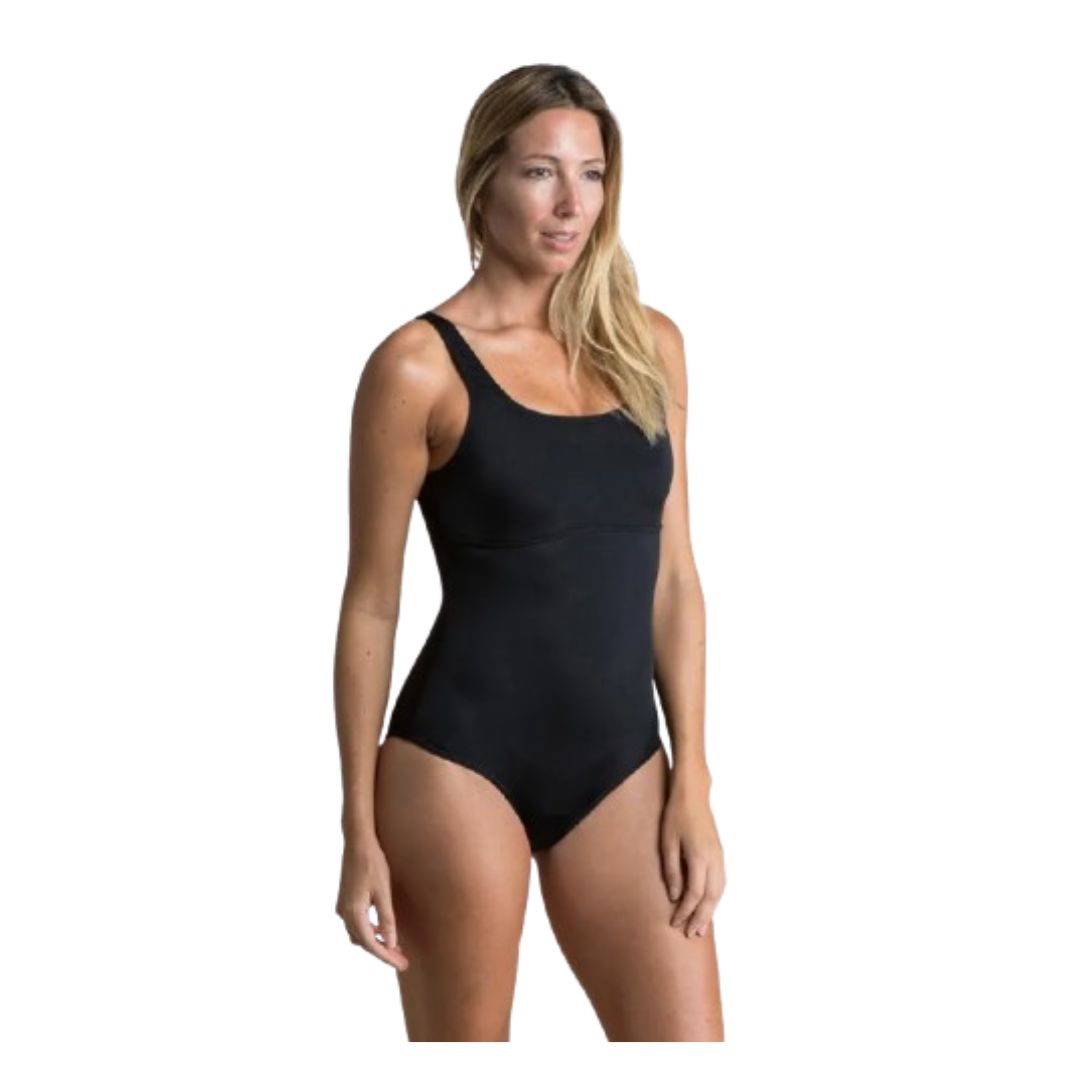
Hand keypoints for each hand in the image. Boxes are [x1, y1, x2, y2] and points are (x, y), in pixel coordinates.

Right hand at [335, 836, 409, 970]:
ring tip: (395, 946)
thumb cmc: (373, 864)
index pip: (371, 944)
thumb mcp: (384, 892)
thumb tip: (391, 944)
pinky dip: (369, 930)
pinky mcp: (345, 900)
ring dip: (375, 942)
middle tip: (402, 959)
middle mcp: (344, 913)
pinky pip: (356, 923)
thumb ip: (387, 919)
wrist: (358, 842)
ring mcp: (342, 907)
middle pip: (363, 942)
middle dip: (382, 952)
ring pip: (359, 934)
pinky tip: (383, 928)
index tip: (401, 965)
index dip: (386, 957)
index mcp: (353, 913)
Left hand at [661, 783, 725, 937]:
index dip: (684, 912)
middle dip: (701, 918)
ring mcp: (719, 856)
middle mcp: (714, 859)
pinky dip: (715, 898)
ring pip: (719, 892)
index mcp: (700, 857)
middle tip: (691, 935)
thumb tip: (675, 896)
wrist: (693, 794)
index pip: (694, 894)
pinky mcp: (720, 853)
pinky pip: (721, 882)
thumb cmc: (676, 814)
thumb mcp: (667, 842)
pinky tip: (708, 905)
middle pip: (711, 898)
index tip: (674, 923)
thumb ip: (672, 870)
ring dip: (710, 911)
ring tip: (701, 927)